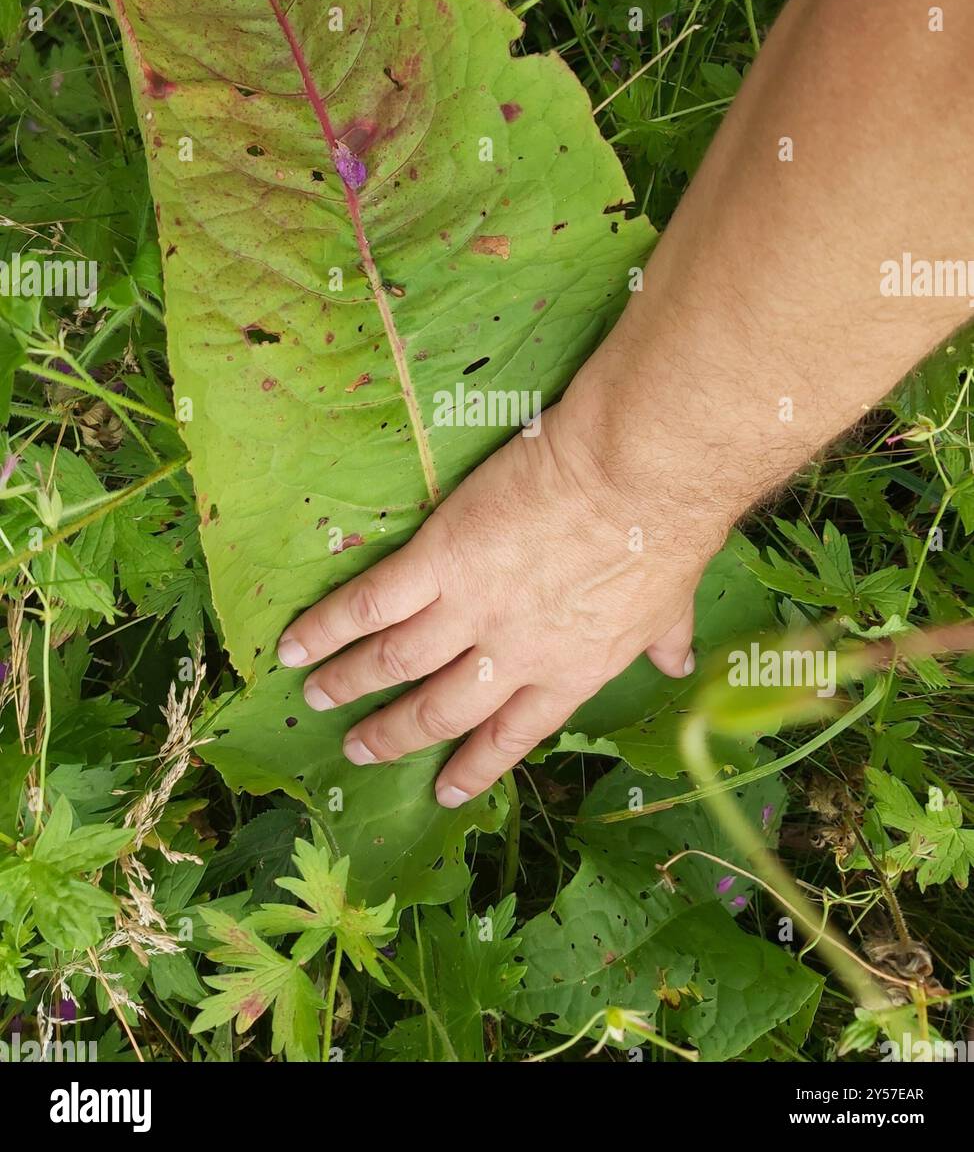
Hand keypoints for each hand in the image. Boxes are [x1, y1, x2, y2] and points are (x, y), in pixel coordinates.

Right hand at [277, 374, 726, 806]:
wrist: (637, 478)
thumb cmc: (664, 532)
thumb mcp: (671, 602)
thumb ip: (664, 641)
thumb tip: (677, 663)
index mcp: (569, 672)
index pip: (513, 734)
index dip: (475, 763)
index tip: (444, 788)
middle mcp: (512, 655)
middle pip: (440, 709)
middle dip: (394, 734)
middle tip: (357, 750)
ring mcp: (471, 610)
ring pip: (396, 660)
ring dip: (349, 681)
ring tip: (315, 693)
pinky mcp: (439, 560)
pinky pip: (371, 605)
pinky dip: (328, 627)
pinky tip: (294, 641)